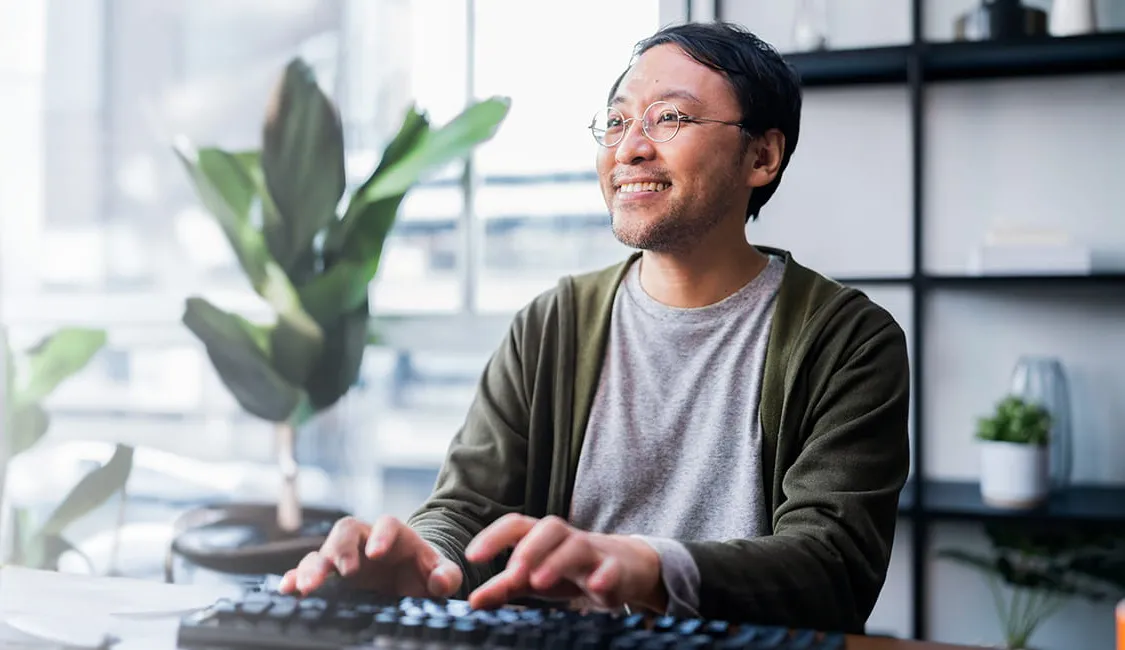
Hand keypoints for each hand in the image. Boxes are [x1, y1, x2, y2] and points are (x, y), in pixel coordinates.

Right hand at [277, 515, 462, 598]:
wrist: (408, 581)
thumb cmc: (422, 573)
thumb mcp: (439, 574)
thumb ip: (445, 575)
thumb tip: (441, 581)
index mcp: (394, 535)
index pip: (386, 524)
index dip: (381, 535)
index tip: (376, 553)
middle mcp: (364, 540)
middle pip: (346, 530)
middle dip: (341, 549)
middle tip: (343, 572)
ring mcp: (344, 555)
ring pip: (323, 550)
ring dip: (313, 566)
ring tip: (307, 587)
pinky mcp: (329, 573)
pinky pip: (307, 570)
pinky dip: (295, 576)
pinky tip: (287, 588)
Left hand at [463, 514, 666, 611]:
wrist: (623, 568)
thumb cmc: (569, 570)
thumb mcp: (534, 579)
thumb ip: (505, 586)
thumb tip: (472, 601)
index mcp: (542, 537)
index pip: (516, 525)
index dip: (493, 536)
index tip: (472, 556)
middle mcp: (566, 538)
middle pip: (549, 527)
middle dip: (529, 548)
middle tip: (512, 572)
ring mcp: (593, 551)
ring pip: (577, 545)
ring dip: (557, 561)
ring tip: (538, 582)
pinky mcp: (616, 569)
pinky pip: (611, 568)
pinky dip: (603, 575)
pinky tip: (593, 587)